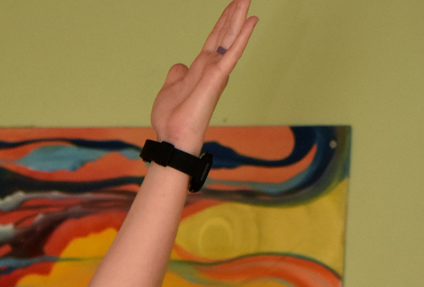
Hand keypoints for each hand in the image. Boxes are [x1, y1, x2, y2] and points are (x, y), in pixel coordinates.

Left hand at [151, 0, 256, 153]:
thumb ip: (177, 75)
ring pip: (230, 37)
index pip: (214, 39)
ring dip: (240, 17)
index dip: (222, 21)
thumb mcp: (170, 88)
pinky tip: (252, 20)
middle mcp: (211, 67)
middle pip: (225, 33)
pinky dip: (243, 36)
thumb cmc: (172, 119)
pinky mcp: (218, 76)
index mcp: (201, 68)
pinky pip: (233, 52)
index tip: (231, 5)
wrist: (172, 137)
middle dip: (234, 13)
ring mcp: (216, 71)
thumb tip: (180, 66)